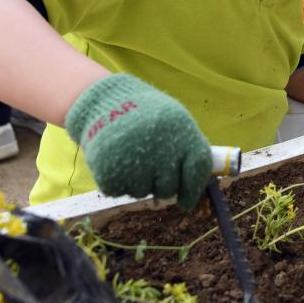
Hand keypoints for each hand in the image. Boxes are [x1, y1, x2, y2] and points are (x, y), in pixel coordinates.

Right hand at [65, 74, 211, 209]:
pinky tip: (114, 156)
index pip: (198, 168)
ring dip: (136, 180)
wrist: (104, 101)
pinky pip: (119, 190)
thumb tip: (196, 187)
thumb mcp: (173, 122)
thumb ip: (188, 151)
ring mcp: (136, 162)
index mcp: (183, 131)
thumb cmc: (145, 114)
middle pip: (169, 187)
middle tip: (148, 162)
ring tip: (128, 152)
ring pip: (143, 192)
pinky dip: (116, 179)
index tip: (186, 201)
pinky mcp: (110, 173)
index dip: (193, 189)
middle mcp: (162, 148)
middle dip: (161, 183)